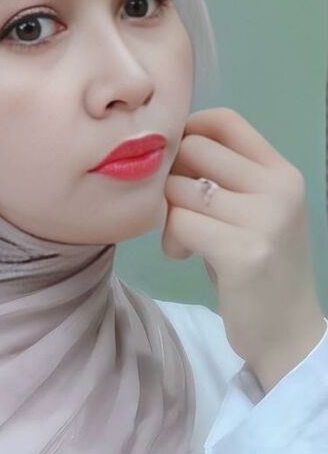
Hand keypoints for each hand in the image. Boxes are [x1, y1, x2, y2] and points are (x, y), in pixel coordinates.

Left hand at [161, 107, 325, 393]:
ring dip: (166, 215)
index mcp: (281, 172)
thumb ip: (224, 179)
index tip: (176, 166)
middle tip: (176, 211)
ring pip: (178, 188)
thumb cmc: (259, 269)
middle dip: (170, 178)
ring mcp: (264, 219)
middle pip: (194, 149)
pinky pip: (179, 222)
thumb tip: (168, 149)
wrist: (286, 333)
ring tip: (182, 240)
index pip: (225, 120)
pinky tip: (183, 255)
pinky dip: (171, 239)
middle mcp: (278, 188)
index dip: (188, 132)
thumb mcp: (252, 213)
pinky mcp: (243, 251)